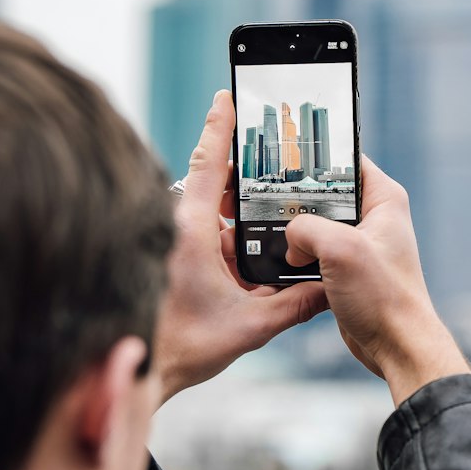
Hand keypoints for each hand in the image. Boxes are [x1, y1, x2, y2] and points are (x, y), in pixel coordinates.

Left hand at [154, 90, 327, 404]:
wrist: (142, 374)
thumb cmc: (182, 347)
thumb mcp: (251, 327)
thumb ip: (295, 304)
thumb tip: (328, 290)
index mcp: (191, 232)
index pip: (208, 165)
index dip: (221, 127)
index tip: (228, 95)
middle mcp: (178, 230)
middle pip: (214, 187)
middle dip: (244, 182)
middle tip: (273, 166)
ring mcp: (172, 245)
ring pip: (211, 218)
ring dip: (237, 223)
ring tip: (270, 222)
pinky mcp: (170, 262)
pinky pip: (204, 241)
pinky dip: (226, 245)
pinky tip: (247, 263)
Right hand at [284, 157, 470, 407]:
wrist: (396, 346)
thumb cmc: (384, 298)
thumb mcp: (340, 249)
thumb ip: (307, 228)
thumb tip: (290, 240)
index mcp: (383, 199)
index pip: (346, 160)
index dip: (316, 158)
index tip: (284, 156)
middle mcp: (374, 218)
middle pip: (325, 194)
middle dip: (296, 199)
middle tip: (265, 198)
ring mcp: (359, 245)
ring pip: (316, 226)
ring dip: (295, 233)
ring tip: (268, 231)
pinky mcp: (347, 270)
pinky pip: (315, 253)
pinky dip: (298, 257)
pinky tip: (279, 261)